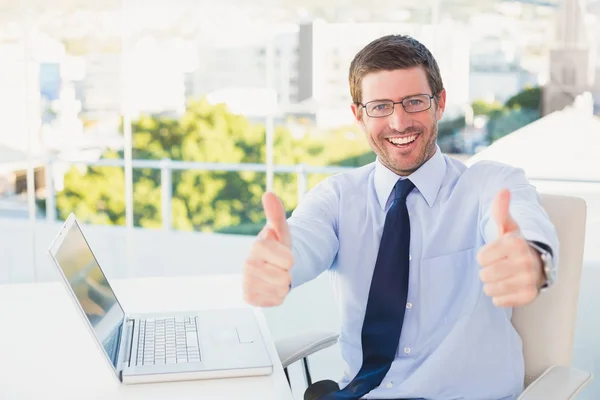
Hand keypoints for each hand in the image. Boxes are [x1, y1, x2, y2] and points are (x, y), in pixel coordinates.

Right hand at [243, 192, 293, 306]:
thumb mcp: (282, 230)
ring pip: (280, 290)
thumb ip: (276, 214)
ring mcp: (247, 282)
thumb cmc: (278, 247)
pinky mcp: (249, 297)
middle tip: (280, 267)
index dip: (290, 259)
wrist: (271, 266)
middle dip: (287, 273)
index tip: (285, 255)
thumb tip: (268, 194)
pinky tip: (271, 287)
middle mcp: (248, 264)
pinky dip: (277, 296)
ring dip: (283, 285)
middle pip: (284, 278)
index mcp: (257, 246)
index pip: (288, 261)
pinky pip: (274, 301)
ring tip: (276, 276)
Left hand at [477, 189, 543, 306]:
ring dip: (492, 284)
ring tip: (502, 276)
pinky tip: (507, 287)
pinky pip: (499, 301)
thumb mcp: (507, 226)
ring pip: (490, 289)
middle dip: (487, 271)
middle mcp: (524, 261)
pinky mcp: (528, 296)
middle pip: (484, 275)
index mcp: (515, 243)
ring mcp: (528, 280)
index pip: (481, 258)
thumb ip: (500, 209)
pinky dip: (499, 297)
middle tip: (498, 266)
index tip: (495, 254)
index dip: (485, 257)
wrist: (537, 264)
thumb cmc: (515, 245)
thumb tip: (503, 190)